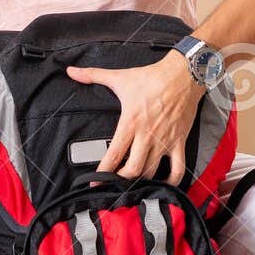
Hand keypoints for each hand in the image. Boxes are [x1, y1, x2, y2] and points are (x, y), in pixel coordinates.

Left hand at [65, 51, 203, 183]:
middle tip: (114, 181)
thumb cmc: (151, 77)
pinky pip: (178, 168)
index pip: (114, 154)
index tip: (95, 183)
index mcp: (130, 123)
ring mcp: (165, 140)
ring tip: (133, 182)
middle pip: (133, 170)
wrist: (183, 74)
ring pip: (151, 171)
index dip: (103, 172)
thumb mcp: (120, 76)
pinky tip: (164, 182)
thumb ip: (93, 75)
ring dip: (141, 180)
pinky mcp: (179, 141)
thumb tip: (71, 71)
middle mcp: (147, 135)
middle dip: (121, 179)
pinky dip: (172, 180)